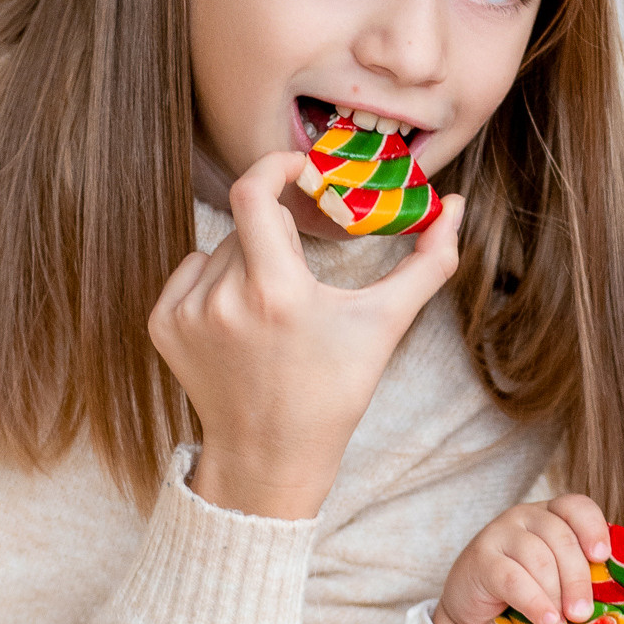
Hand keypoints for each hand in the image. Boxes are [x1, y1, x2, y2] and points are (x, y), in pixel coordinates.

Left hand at [150, 151, 464, 521]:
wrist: (270, 456)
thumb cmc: (333, 392)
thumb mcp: (384, 326)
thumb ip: (429, 262)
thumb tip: (458, 205)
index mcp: (277, 293)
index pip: (254, 191)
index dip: (276, 166)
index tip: (297, 171)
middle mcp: (224, 300)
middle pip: (249, 225)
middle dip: (278, 233)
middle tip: (302, 265)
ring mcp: (188, 314)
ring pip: (221, 249)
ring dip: (249, 260)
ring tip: (274, 311)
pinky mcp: (164, 327)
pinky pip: (191, 273)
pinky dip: (215, 282)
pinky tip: (239, 321)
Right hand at [436, 492, 610, 623]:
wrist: (474, 610)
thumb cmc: (525, 594)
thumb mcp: (557, 580)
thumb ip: (580, 577)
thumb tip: (617, 597)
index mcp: (550, 515)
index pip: (576, 506)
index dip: (593, 528)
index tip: (603, 557)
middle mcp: (526, 516)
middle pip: (561, 538)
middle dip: (577, 579)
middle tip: (582, 613)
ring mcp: (500, 533)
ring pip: (539, 559)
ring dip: (555, 596)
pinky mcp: (480, 558)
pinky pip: (514, 579)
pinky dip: (534, 603)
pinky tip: (546, 621)